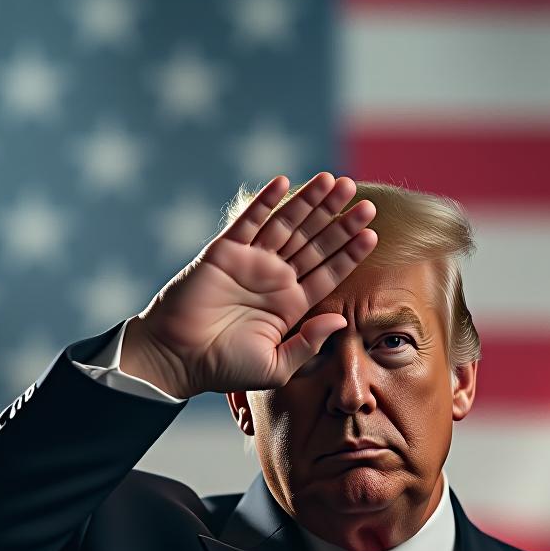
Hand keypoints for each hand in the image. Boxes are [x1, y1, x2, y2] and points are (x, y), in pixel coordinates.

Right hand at [121, 172, 377, 397]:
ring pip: (288, 225)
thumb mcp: (276, 366)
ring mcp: (250, 262)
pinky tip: (286, 181)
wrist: (178, 359)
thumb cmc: (225, 369)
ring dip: (311, 202)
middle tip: (364, 200)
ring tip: (335, 181)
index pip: (328, 272)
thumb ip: (308, 344)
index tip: (371, 233)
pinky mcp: (225, 251)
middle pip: (314, 242)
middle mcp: (274, 279)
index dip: (349, 252)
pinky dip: (266, 200)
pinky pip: (249, 220)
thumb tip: (339, 320)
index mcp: (291, 305)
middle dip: (339, 221)